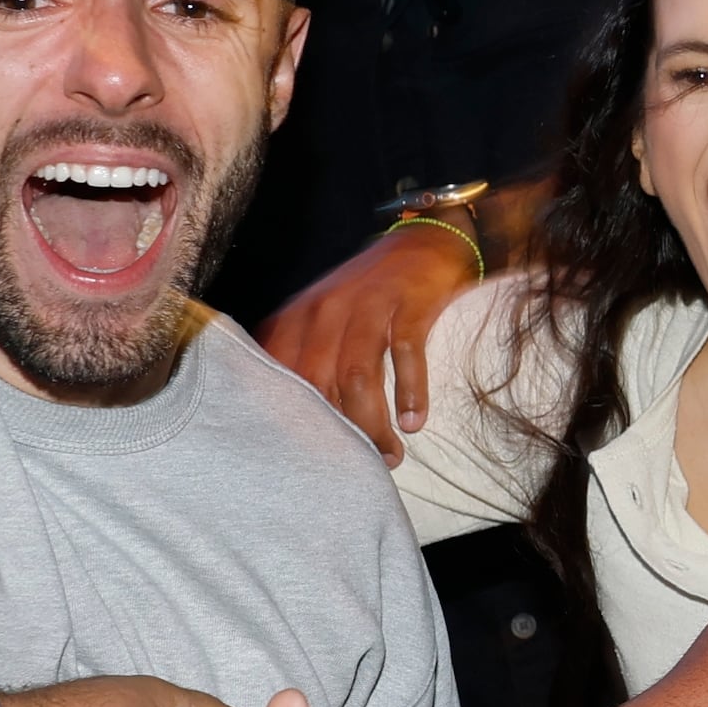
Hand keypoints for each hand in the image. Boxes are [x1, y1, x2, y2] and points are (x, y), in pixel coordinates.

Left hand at [258, 218, 484, 459]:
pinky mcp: (408, 304)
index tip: (312, 455)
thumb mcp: (326, 316)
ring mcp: (368, 306)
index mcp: (300, 317)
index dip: (294, 421)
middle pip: (318, 384)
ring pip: (356, 377)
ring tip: (389, 456)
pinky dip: (410, 392)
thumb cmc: (372, 292)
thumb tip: (286, 412)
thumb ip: (303, 355)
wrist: (425, 242)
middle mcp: (327, 310)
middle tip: (359, 465)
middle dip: (337, 433)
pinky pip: (405, 353)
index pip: (282, 377)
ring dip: (372, 424)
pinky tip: (414, 422)